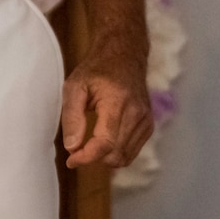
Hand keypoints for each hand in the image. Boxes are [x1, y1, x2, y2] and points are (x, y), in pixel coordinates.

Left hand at [60, 39, 153, 167]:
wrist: (123, 57)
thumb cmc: (96, 70)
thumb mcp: (74, 86)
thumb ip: (72, 116)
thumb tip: (72, 147)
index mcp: (117, 103)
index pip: (106, 142)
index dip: (87, 156)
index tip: (71, 161)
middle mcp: (137, 115)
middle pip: (116, 154)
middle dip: (93, 158)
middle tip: (75, 151)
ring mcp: (146, 122)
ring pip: (125, 157)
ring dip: (104, 158)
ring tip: (86, 146)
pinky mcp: (149, 126)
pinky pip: (132, 150)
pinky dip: (115, 153)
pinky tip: (101, 143)